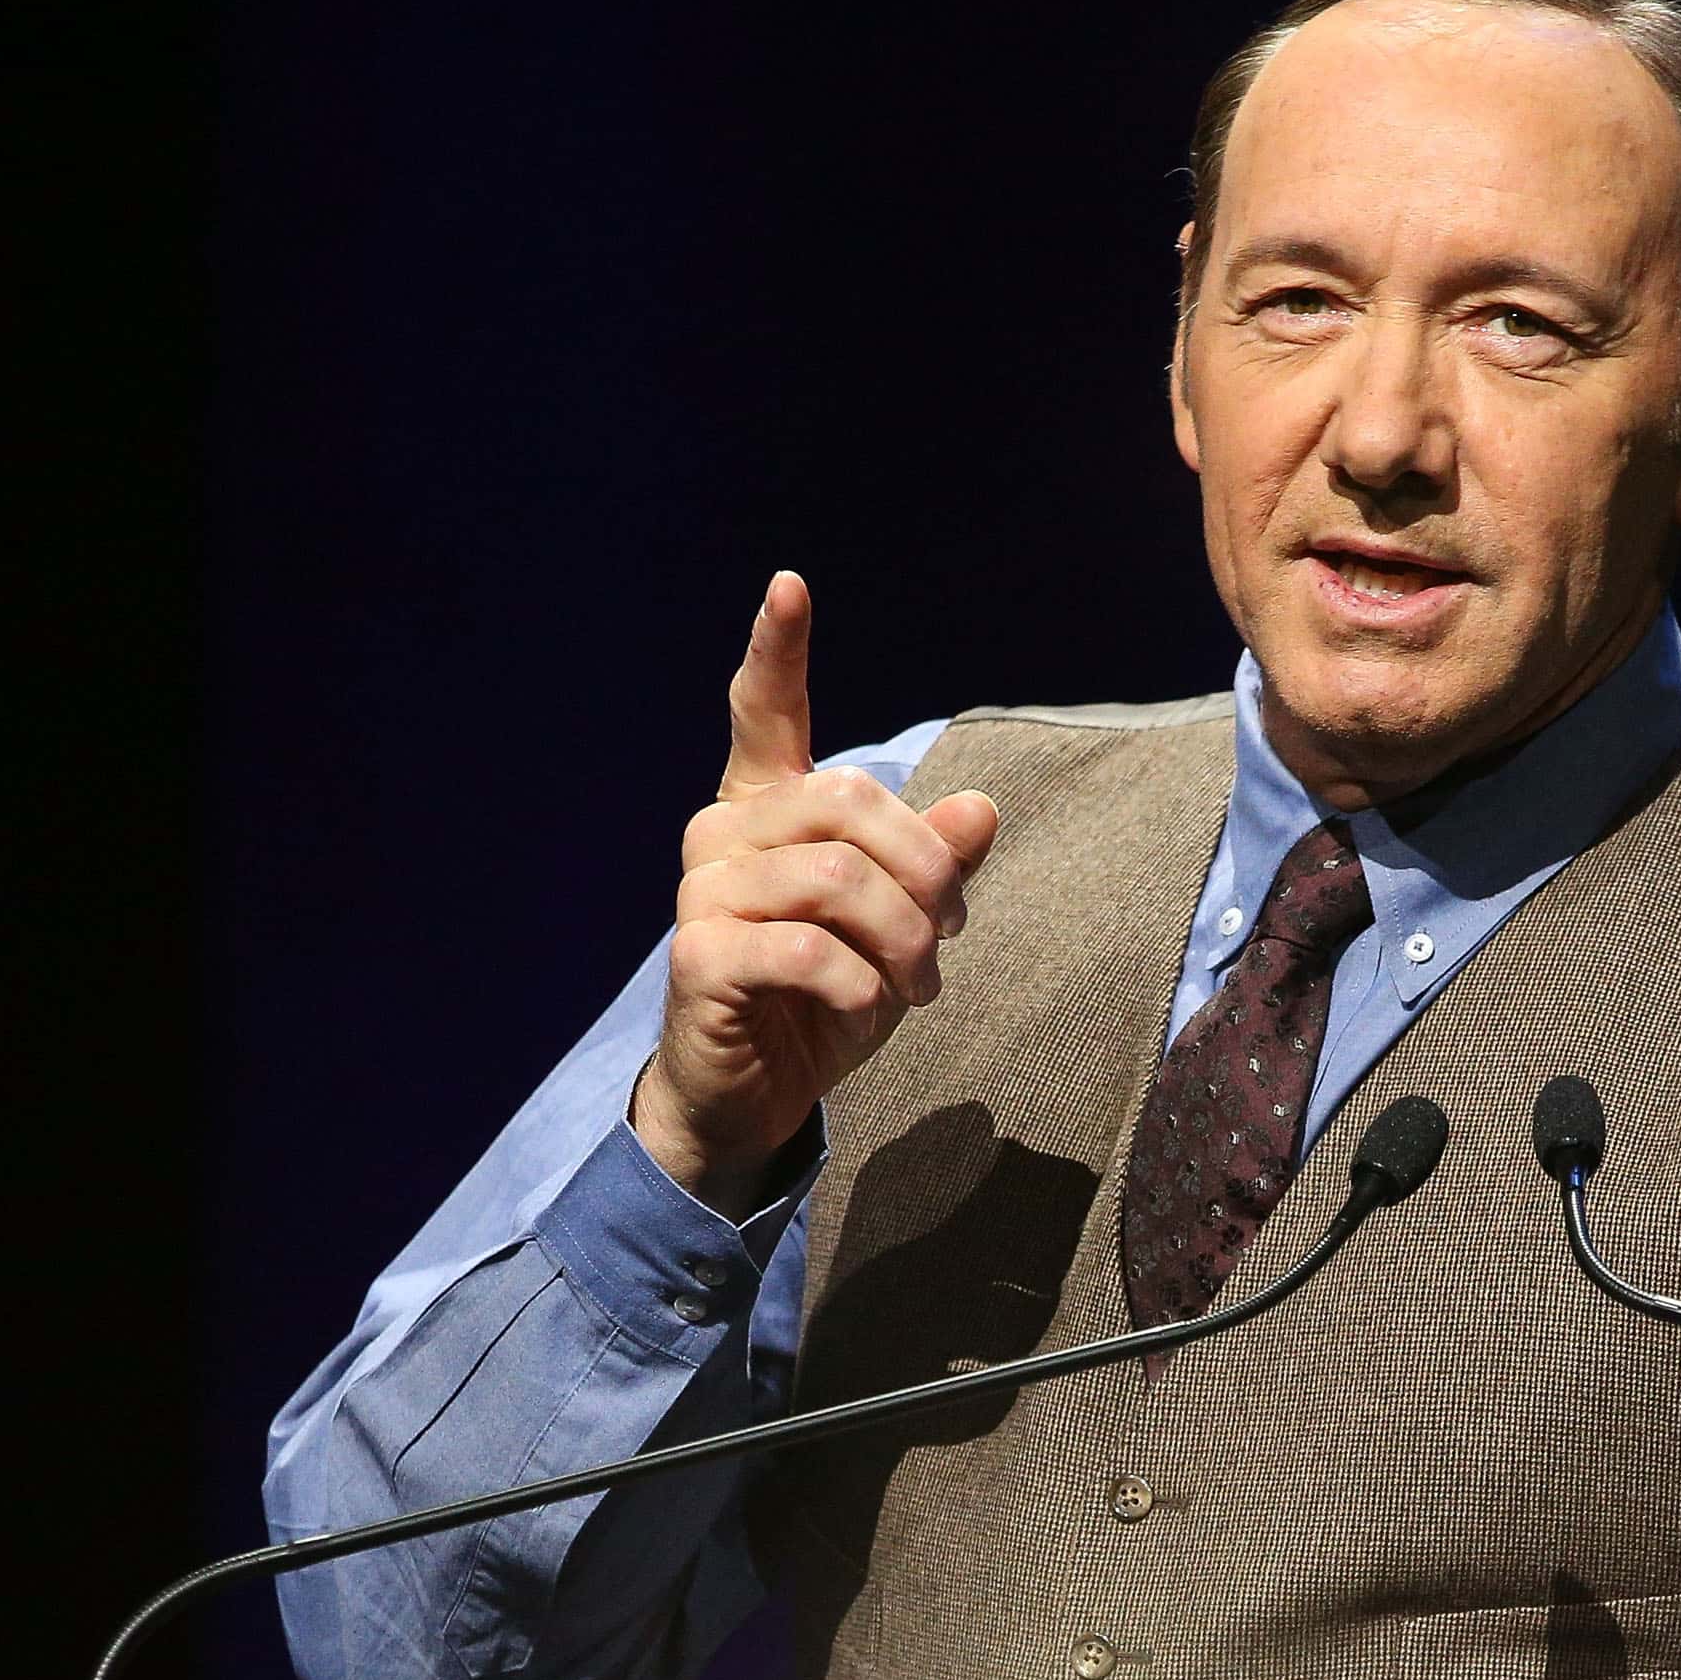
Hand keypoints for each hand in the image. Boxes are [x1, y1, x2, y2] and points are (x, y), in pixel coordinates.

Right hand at [636, 570, 999, 1216]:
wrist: (753, 1094)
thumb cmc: (824, 996)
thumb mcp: (900, 927)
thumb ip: (936, 864)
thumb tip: (980, 810)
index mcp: (767, 806)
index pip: (765, 712)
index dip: (776, 650)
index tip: (789, 584)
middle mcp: (724, 831)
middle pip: (851, 800)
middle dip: (926, 869)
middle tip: (948, 934)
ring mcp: (702, 891)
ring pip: (839, 879)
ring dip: (905, 939)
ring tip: (919, 985)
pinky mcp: (700, 954)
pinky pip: (811, 950)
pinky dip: (863, 987)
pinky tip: (869, 1012)